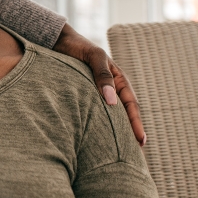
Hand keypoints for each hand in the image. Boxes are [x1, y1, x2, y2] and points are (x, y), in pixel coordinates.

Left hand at [53, 23, 145, 145]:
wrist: (57, 41)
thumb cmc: (78, 47)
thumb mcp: (93, 57)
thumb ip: (102, 75)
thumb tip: (112, 101)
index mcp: (118, 80)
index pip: (131, 105)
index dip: (136, 123)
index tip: (141, 141)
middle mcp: (110, 89)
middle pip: (123, 114)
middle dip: (130, 133)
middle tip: (135, 155)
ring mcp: (98, 94)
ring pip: (110, 116)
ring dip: (116, 133)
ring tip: (118, 152)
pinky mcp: (83, 97)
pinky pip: (94, 114)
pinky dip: (99, 127)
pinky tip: (95, 140)